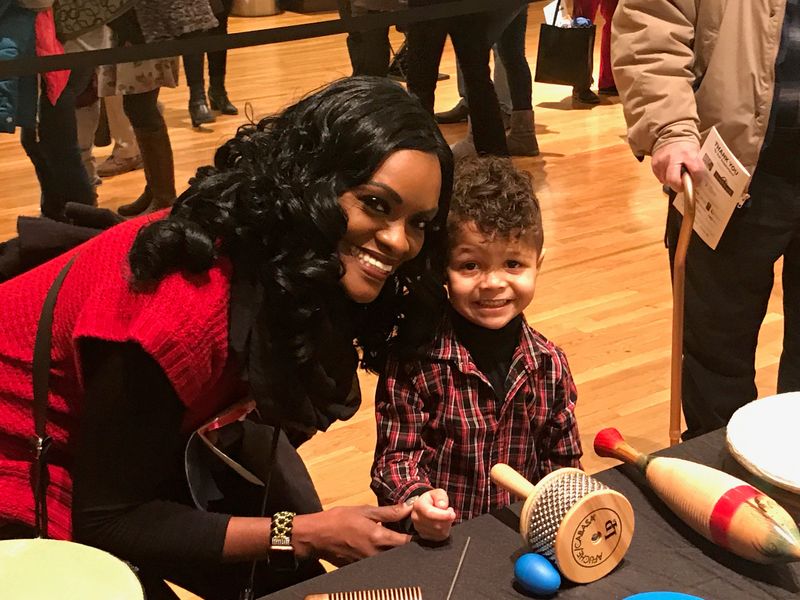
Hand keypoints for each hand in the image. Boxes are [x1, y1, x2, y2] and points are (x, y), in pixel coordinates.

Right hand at [292, 504, 411, 565]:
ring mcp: (368, 564)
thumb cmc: (339, 519)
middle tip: (411, 537)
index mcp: (378, 538)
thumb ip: (388, 512)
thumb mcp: (364, 511)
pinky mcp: (360, 569)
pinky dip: (382, 557)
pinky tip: (380, 548)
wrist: (316, 536)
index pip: (406, 543)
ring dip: (394, 552)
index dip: (416, 538)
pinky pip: (378, 564)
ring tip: (395, 542)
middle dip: (407, 547)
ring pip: (389, 561)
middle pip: (400, 554)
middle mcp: (375, 555)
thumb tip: (409, 507)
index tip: (422, 532)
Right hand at [410, 489, 455, 541]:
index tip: (452, 514)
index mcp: (418, 505)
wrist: (425, 507)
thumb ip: (441, 497)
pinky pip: (440, 537)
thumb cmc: (432, 499)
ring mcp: (419, 528)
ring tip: (446, 516)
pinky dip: (445, 530)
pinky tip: (443, 523)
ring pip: (439, 532)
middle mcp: (416, 518)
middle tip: (450, 512)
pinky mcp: (424, 536)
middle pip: (436, 524)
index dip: (442, 515)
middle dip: (447, 519)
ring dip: (447, 524)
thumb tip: (442, 506)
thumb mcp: (438, 493)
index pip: (429, 513)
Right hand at [651, 140, 705, 191]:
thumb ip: (696, 167)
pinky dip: (665, 177)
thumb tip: (696, 182)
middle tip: (682, 186)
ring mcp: (662, 161)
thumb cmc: (685, 146)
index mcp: (688, 154)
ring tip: (676, 174)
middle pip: (674, 180)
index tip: (697, 182)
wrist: (670, 135)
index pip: (695, 172)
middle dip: (679, 186)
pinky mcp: (655, 164)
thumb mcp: (695, 153)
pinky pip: (660, 178)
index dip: (697, 180)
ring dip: (672, 181)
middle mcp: (674, 157)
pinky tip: (669, 170)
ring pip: (666, 181)